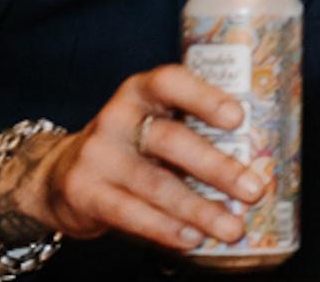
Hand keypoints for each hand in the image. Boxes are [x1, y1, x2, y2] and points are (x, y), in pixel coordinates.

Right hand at [0, 64, 265, 255]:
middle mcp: (117, 118)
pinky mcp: (84, 193)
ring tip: (232, 226)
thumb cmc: (131, 147)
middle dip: (217, 167)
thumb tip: (260, 160)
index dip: (204, 97)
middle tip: (254, 189)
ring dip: (199, 209)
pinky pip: (129, 213)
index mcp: (140, 91)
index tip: (238, 117)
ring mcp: (97, 155)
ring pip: (155, 184)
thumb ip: (192, 131)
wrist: (59, 175)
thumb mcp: (154, 124)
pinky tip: (192, 238)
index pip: (170, 81)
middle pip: (170, 140)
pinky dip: (164, 229)